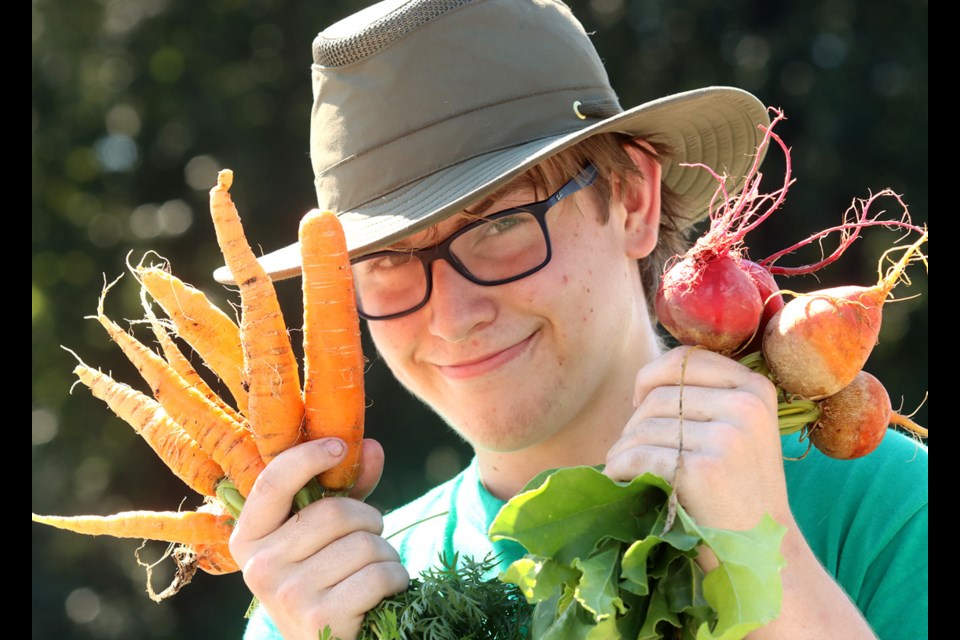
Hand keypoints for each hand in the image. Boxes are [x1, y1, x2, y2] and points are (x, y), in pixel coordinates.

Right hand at [229, 438, 409, 639]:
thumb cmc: (326, 580)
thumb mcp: (324, 535)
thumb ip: (345, 490)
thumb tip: (370, 446)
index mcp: (249, 538)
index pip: (273, 483)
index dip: (308, 457)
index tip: (339, 446)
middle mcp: (260, 567)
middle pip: (334, 513)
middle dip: (369, 520)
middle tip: (371, 538)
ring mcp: (288, 595)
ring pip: (364, 544)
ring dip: (386, 553)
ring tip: (374, 570)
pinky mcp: (321, 619)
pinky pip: (379, 575)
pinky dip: (396, 577)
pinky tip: (387, 591)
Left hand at [605, 346, 792, 540]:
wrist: (763, 553)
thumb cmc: (739, 491)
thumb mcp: (741, 431)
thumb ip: (707, 397)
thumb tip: (642, 378)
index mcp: (755, 388)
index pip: (684, 358)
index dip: (650, 376)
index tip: (638, 401)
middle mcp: (745, 406)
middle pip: (659, 395)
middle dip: (634, 424)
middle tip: (631, 451)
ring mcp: (727, 437)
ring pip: (645, 426)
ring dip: (623, 450)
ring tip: (624, 469)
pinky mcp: (704, 469)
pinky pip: (641, 456)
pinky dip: (621, 469)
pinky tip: (619, 481)